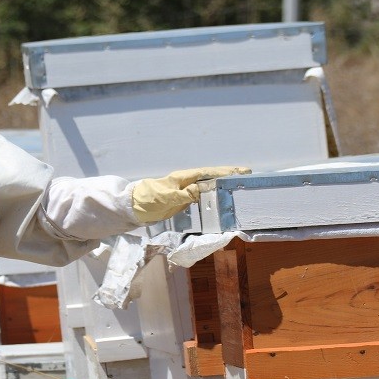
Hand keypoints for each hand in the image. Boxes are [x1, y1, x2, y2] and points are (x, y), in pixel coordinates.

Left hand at [130, 166, 250, 222]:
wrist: (133, 207)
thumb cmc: (148, 200)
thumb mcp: (168, 197)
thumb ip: (186, 194)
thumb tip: (204, 189)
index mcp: (184, 178)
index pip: (209, 173)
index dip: (225, 172)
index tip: (242, 171)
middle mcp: (186, 182)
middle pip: (211, 177)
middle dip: (228, 176)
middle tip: (246, 176)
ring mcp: (184, 190)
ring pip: (207, 186)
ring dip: (222, 185)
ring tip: (237, 186)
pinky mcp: (182, 200)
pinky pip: (201, 195)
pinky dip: (212, 195)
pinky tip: (219, 198)